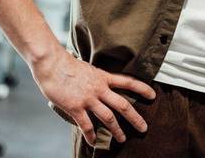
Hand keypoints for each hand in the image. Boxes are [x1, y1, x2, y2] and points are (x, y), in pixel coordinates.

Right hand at [30, 49, 155, 145]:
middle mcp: (99, 88)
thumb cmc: (66, 64)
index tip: (153, 96)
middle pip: (123, 104)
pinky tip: (94, 142)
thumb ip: (95, 78)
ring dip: (117, 130)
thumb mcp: (87, 68)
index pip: (128, 82)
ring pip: (108, 117)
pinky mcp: (76, 107)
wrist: (51, 63)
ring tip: (122, 139)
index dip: (142, 89)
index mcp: (103, 77)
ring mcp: (88, 98)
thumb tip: (98, 83)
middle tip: (144, 128)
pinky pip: (86, 124)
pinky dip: (91, 135)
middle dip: (135, 118)